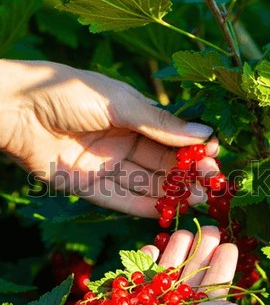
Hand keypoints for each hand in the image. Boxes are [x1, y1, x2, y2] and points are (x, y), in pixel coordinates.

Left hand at [0, 59, 218, 216]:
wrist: (18, 109)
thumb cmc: (69, 92)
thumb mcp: (120, 103)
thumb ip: (160, 123)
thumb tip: (204, 134)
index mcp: (132, 114)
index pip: (169, 135)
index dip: (191, 145)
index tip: (214, 154)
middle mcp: (122, 141)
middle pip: (161, 162)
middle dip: (186, 172)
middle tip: (210, 183)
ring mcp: (106, 165)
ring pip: (145, 183)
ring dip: (171, 192)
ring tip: (197, 200)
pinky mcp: (89, 186)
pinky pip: (121, 199)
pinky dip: (144, 206)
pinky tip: (167, 211)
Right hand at [25, 226, 241, 304]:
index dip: (221, 274)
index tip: (229, 246)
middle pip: (189, 293)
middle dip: (199, 261)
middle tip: (211, 230)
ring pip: (163, 287)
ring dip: (173, 260)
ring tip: (183, 232)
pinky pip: (138, 289)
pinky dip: (145, 270)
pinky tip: (151, 248)